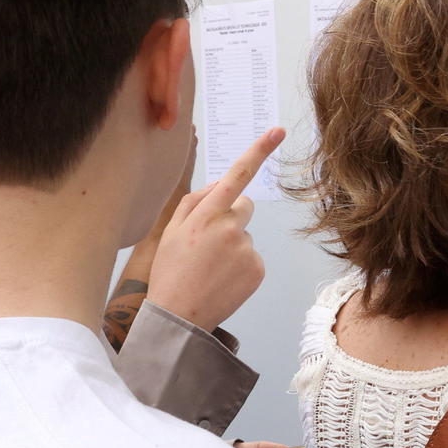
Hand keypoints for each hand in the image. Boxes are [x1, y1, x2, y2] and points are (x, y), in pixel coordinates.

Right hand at [144, 129, 282, 333]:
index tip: (277, 131)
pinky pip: (253, 256)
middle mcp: (231, 227)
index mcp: (206, 214)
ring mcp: (247, 249)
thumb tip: (222, 183)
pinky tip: (223, 279)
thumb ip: (196, 201)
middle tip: (209, 243)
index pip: (237, 175)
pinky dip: (240, 265)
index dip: (258, 151)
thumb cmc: (171, 270)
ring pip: (246, 234)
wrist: (179, 316)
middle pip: (245, 206)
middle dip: (232, 216)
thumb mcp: (171, 230)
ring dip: (233, 245)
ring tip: (211, 267)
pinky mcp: (258, 269)